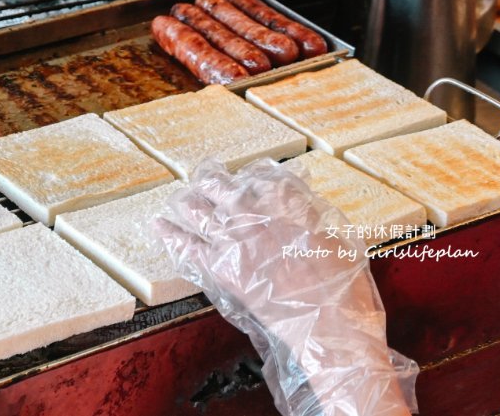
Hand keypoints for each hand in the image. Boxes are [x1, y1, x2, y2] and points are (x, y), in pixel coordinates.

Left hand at [153, 158, 415, 415]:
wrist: (328, 326)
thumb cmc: (342, 286)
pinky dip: (170, 234)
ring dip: (188, 201)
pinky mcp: (219, 267)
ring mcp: (232, 237)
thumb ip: (311, 212)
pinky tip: (157, 225)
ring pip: (197, 209)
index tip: (247, 176)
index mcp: (287, 200)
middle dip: (211, 179)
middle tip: (205, 177)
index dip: (251, 175)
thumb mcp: (338, 237)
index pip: (260, 174)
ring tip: (182, 198)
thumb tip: (299, 192)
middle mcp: (254, 211)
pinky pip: (186, 246)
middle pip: (220, 183)